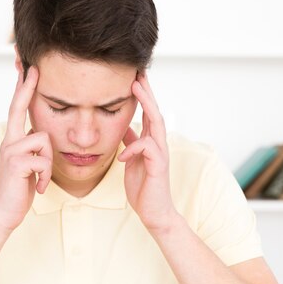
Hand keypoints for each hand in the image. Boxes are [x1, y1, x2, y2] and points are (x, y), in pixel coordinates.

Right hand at [0, 66, 52, 231]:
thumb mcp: (28, 163)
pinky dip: (46, 176)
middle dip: (26, 87)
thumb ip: (31, 147)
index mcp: (13, 139)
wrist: (4, 212)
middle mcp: (9, 140)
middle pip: (19, 107)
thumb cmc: (19, 188)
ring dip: (48, 164)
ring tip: (40, 179)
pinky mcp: (17, 163)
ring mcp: (11, 150)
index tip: (27, 68)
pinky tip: (38, 187)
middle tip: (33, 68)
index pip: (18, 109)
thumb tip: (38, 133)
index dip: (22, 88)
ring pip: (44, 140)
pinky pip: (43, 160)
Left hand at [117, 73, 177, 232]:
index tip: (133, 76)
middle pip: (155, 111)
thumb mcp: (132, 159)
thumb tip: (125, 126)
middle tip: (138, 72)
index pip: (148, 112)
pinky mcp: (158, 167)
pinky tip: (122, 155)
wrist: (153, 212)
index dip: (141, 94)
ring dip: (147, 104)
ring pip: (157, 123)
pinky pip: (147, 149)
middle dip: (147, 91)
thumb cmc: (143, 186)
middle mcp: (158, 144)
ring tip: (136, 89)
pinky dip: (133, 148)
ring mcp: (160, 154)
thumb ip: (131, 142)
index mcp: (150, 141)